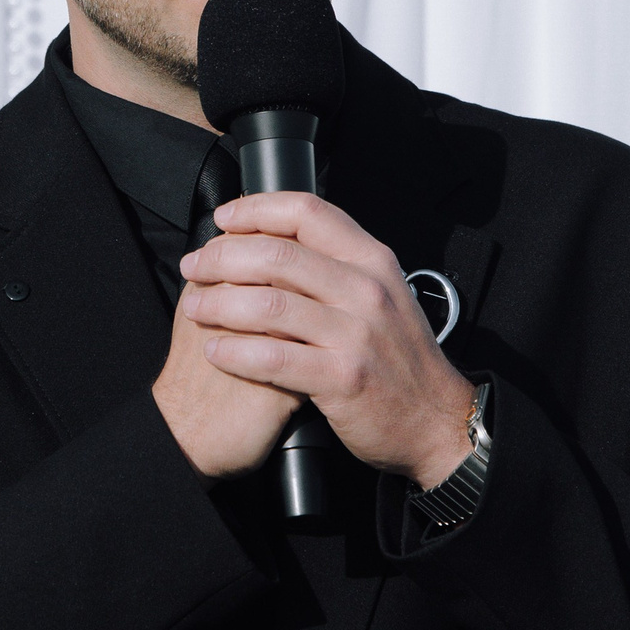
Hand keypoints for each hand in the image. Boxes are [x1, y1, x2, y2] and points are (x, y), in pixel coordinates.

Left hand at [177, 193, 477, 489]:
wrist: (435, 421)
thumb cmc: (398, 359)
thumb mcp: (382, 296)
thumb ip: (338, 266)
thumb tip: (276, 240)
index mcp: (373, 261)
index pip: (308, 212)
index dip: (257, 208)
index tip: (224, 219)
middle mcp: (367, 289)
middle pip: (278, 253)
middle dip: (222, 256)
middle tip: (194, 267)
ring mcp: (356, 333)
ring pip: (268, 303)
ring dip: (218, 303)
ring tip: (195, 308)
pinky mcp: (343, 377)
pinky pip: (273, 357)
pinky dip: (235, 351)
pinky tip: (215, 350)